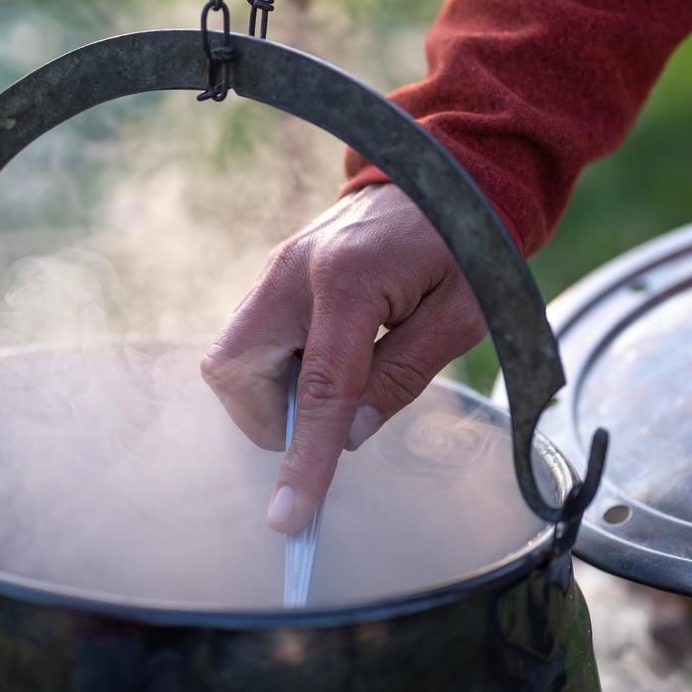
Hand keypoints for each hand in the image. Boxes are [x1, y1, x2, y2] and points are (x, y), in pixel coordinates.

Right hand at [200, 183, 485, 531]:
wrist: (437, 174)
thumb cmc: (460, 243)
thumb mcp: (459, 315)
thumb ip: (403, 377)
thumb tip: (350, 436)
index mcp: (350, 279)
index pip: (319, 389)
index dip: (304, 459)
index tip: (288, 517)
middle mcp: (294, 272)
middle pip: (237, 371)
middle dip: (271, 416)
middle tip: (328, 418)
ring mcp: (274, 270)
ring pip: (232, 360)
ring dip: (273, 393)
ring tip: (336, 380)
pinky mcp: (271, 276)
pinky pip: (248, 341)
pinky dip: (276, 370)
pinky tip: (325, 357)